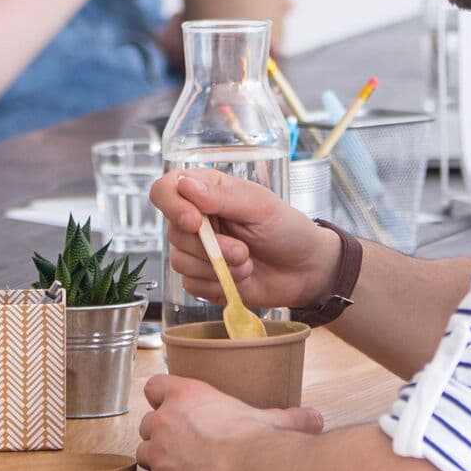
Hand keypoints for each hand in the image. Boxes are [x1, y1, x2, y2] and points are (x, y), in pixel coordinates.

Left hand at [135, 373, 322, 470]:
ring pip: (143, 453)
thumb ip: (289, 416)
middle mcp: (164, 418)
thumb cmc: (260, 438)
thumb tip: (315, 418)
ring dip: (159, 460)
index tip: (171, 409)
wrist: (251, 468)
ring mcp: (158, 449)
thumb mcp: (275, 419)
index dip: (160, 398)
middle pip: (146, 423)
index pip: (153, 386)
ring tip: (183, 468)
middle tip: (184, 446)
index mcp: (186, 393)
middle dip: (160, 435)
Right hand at [150, 168, 336, 312]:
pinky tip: (240, 279)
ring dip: (217, 268)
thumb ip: (223, 197)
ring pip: (180, 262)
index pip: (165, 189)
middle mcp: (196, 219)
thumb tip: (186, 185)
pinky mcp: (202, 278)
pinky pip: (191, 285)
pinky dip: (216, 285)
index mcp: (206, 191)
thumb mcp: (260, 206)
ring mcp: (197, 251)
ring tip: (247, 265)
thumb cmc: (286, 229)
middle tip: (243, 252)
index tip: (194, 222)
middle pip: (173, 233)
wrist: (305, 270)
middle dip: (210, 248)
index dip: (172, 205)